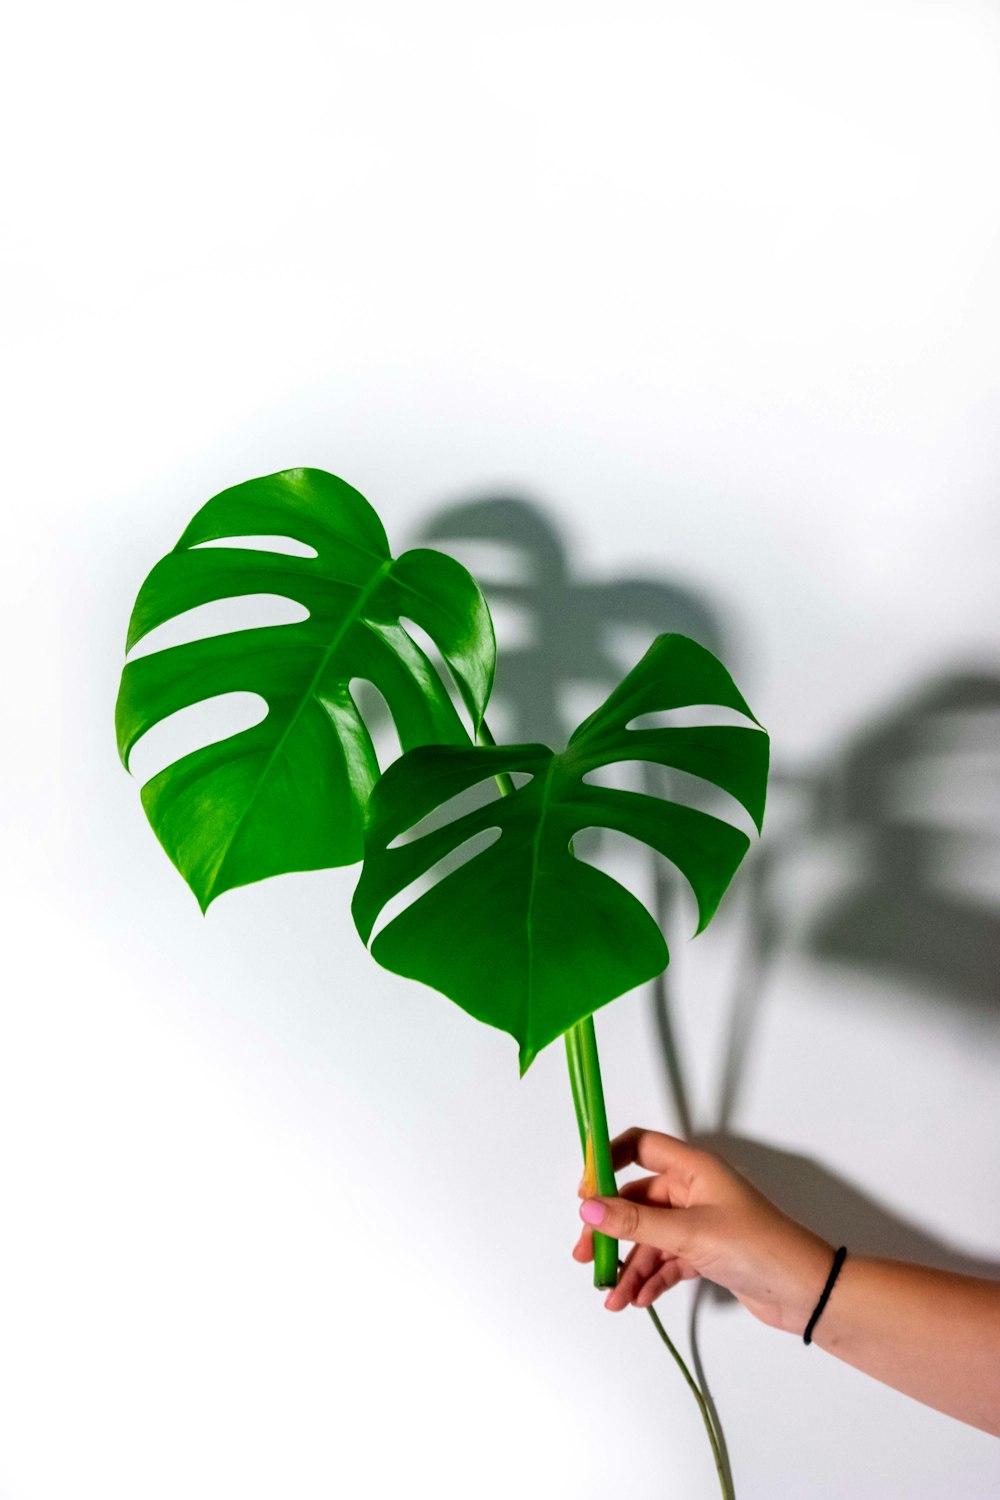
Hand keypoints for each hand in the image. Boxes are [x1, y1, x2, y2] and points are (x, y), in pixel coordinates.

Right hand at [575, 1126, 834, 1332]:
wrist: (807, 1292)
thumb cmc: (757, 1247)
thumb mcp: (689, 1233)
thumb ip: (635, 1223)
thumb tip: (588, 1209)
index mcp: (693, 1168)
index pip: (640, 1146)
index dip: (608, 1161)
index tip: (584, 1191)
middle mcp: (694, 1190)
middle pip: (637, 1200)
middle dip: (611, 1229)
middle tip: (586, 1256)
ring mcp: (700, 1223)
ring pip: (650, 1236)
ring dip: (629, 1264)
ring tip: (613, 1296)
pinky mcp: (706, 1253)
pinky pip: (666, 1260)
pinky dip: (651, 1277)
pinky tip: (638, 1299)